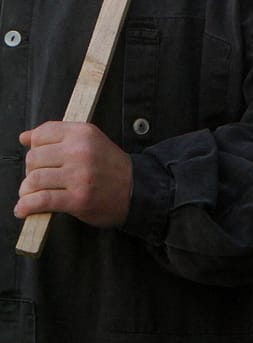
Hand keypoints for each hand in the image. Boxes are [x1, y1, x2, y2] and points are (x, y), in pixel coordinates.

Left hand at [16, 122, 131, 226]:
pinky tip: (24, 209)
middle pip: (33, 158)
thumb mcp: (90, 141)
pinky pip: (41, 200)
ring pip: (34, 180)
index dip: (35, 148)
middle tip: (43, 179)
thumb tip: (24, 137)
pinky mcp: (78, 199)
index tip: (43, 159)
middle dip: (32, 171)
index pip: (40, 135)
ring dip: (28, 190)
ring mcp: (79, 176)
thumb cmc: (111, 168)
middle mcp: (80, 151)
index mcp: (83, 133)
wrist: (138, 191)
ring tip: (34, 194)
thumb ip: (57, 136)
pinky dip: (27, 206)